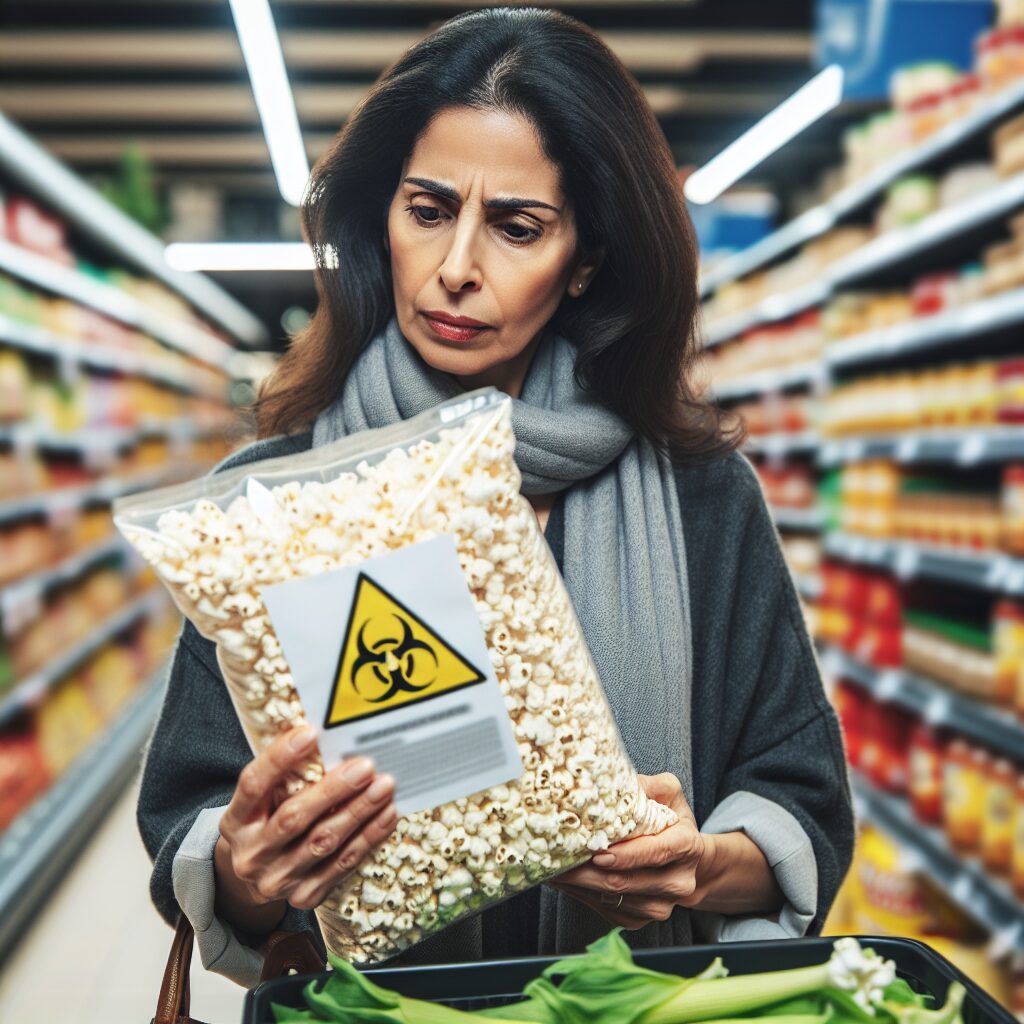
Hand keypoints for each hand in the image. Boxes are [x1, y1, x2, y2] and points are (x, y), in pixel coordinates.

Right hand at [215, 725, 398, 927]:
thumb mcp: (260, 800)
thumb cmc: (266, 821)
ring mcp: (277, 879)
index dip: (280, 758)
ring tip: (384, 787)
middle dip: (333, 791)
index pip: (253, 785)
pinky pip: (342, 865)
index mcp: (236, 820)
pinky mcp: (304, 895)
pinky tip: (387, 815)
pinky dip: (368, 838)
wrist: (253, 879)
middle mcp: (253, 853)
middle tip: (365, 766)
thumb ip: (284, 774)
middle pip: (293, 819)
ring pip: (323, 844)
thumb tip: (325, 732)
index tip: (311, 732)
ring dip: (359, 813)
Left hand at [549, 772, 712, 929]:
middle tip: (555, 856)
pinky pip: (604, 908)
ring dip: (578, 883)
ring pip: (611, 898)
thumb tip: (614, 782)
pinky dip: (580, 893)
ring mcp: (659, 906)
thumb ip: (649, 786)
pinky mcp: (639, 919)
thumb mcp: (668, 794)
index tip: (597, 852)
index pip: (656, 852)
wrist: (689, 863)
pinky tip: (565, 877)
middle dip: (586, 871)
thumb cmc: (673, 822)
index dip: (626, 855)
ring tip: (552, 864)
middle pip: (624, 881)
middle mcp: (677, 882)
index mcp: (687, 846)